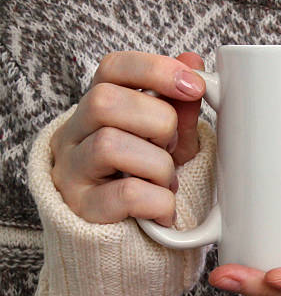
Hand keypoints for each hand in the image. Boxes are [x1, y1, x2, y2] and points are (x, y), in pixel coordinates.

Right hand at [50, 51, 205, 226]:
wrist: (128, 234)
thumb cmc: (147, 174)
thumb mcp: (169, 137)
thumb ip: (179, 103)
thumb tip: (193, 61)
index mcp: (99, 105)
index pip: (112, 68)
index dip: (154, 70)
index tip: (194, 85)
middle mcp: (75, 132)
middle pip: (105, 101)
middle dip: (158, 123)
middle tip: (172, 147)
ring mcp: (72, 170)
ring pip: (110, 145)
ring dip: (158, 166)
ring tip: (166, 182)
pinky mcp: (81, 208)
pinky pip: (125, 194)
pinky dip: (159, 201)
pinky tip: (164, 209)